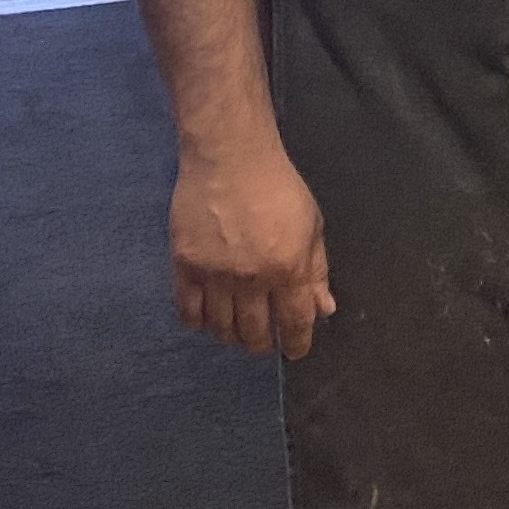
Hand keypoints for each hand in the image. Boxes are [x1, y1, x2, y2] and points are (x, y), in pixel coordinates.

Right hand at [172, 145, 335, 360]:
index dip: (297, 344)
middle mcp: (251, 279)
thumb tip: (324, 309)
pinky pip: (187, 311)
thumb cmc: (278, 188)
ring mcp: (214, 275)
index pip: (294, 323)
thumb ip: (317, 271)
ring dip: (232, 337)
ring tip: (237, 333)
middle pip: (254, 333)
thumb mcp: (311, 226)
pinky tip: (207, 319)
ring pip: (220, 328)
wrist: (229, 158)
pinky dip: (198, 323)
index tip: (296, 351)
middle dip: (262, 344)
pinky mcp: (184, 266)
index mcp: (288, 269)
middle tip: (264, 342)